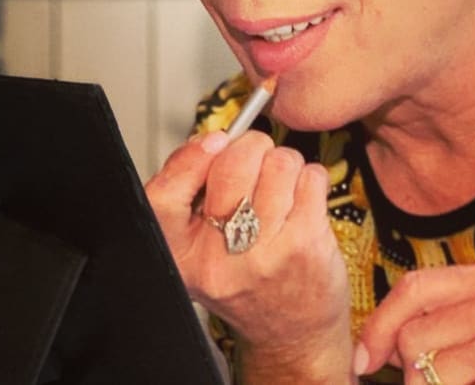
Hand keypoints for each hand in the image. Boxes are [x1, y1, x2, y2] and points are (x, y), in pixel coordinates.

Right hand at [146, 130, 354, 382]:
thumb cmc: (249, 281)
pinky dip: (311, 178)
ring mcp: (264, 252)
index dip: (188, 159)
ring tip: (282, 188)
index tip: (213, 141)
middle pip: (231, 165)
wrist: (291, 334)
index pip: (162, 198)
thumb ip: (197, 195)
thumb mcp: (203, 249)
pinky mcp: (305, 245)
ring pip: (278, 163)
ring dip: (285, 164)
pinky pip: (310, 177)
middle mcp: (219, 259)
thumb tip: (215, 139)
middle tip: (257, 160)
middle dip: (251, 147)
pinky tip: (304, 200)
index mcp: (183, 256)